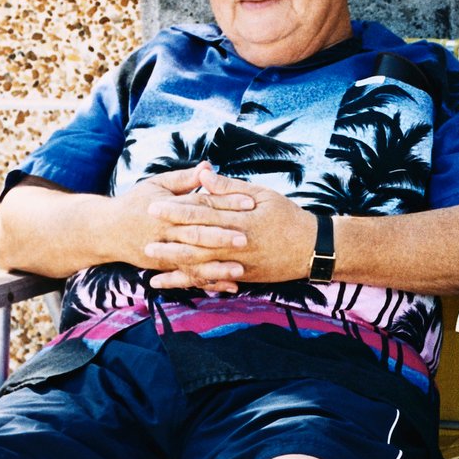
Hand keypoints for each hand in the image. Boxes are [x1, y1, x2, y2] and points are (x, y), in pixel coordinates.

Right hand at [110, 165, 246, 291]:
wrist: (106, 230)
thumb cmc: (136, 203)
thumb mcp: (157, 185)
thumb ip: (185, 179)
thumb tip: (209, 166)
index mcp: (168, 207)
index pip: (200, 204)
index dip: (225, 202)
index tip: (250, 202)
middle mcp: (166, 231)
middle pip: (196, 234)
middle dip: (220, 237)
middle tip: (246, 238)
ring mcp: (164, 251)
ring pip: (193, 260)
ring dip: (216, 266)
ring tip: (241, 269)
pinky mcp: (165, 267)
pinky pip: (189, 276)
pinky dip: (210, 282)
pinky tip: (231, 286)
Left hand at [140, 172, 314, 291]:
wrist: (314, 249)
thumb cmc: (289, 217)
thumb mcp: (263, 195)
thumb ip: (230, 187)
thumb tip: (203, 175)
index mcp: (241, 218)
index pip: (204, 212)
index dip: (177, 210)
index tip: (154, 206)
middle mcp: (238, 242)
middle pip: (197, 239)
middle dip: (169, 237)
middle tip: (144, 236)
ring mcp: (240, 262)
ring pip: (201, 263)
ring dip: (174, 262)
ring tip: (151, 259)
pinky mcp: (242, 276)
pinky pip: (212, 279)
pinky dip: (190, 281)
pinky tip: (171, 283)